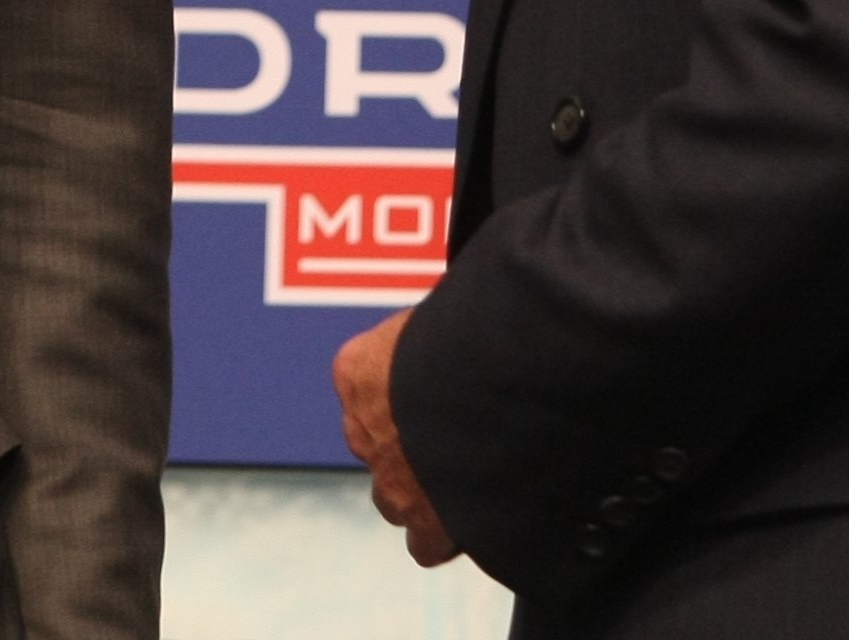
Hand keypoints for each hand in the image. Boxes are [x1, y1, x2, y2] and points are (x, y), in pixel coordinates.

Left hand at [332, 310, 461, 567]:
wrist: (491, 383)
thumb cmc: (472, 329)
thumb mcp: (444, 310)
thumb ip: (440, 322)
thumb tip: (463, 303)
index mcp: (357, 370)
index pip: (364, 384)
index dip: (404, 390)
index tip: (435, 386)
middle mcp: (362, 428)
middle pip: (375, 443)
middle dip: (407, 443)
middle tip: (454, 432)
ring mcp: (390, 479)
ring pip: (394, 498)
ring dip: (421, 490)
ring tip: (469, 475)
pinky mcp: (425, 521)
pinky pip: (425, 544)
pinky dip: (445, 535)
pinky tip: (475, 518)